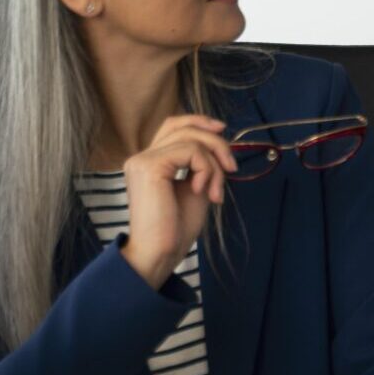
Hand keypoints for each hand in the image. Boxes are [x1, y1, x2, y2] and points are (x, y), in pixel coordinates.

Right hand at [118, 115, 233, 289]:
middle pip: (185, 127)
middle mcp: (141, 157)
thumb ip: (202, 165)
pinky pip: (191, 151)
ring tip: (216, 191)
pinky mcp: (149, 166)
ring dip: (215, 164)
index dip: (198, 121)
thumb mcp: (196, 188)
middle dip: (216, 143)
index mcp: (150, 162)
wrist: (160, 253)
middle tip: (232, 169)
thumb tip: (219, 144)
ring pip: (191, 139)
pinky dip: (207, 169)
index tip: (222, 130)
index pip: (173, 125)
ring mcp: (142, 160)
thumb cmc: (176, 229)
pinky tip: (203, 191)